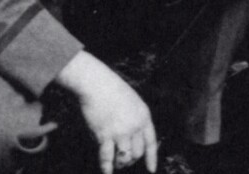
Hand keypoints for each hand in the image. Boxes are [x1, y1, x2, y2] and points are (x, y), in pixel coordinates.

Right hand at [55, 52, 157, 173]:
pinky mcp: (105, 135)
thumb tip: (131, 138)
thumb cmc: (111, 89)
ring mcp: (121, 131)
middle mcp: (135, 126)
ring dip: (120, 164)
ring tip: (116, 165)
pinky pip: (107, 158)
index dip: (151, 158)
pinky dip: (106, 168)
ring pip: (125, 158)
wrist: (96, 83)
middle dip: (131, 160)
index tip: (151, 170)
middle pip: (137, 152)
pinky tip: (106, 173)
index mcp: (144, 116)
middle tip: (124, 162)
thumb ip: (134, 118)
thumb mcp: (132, 101)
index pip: (151, 142)